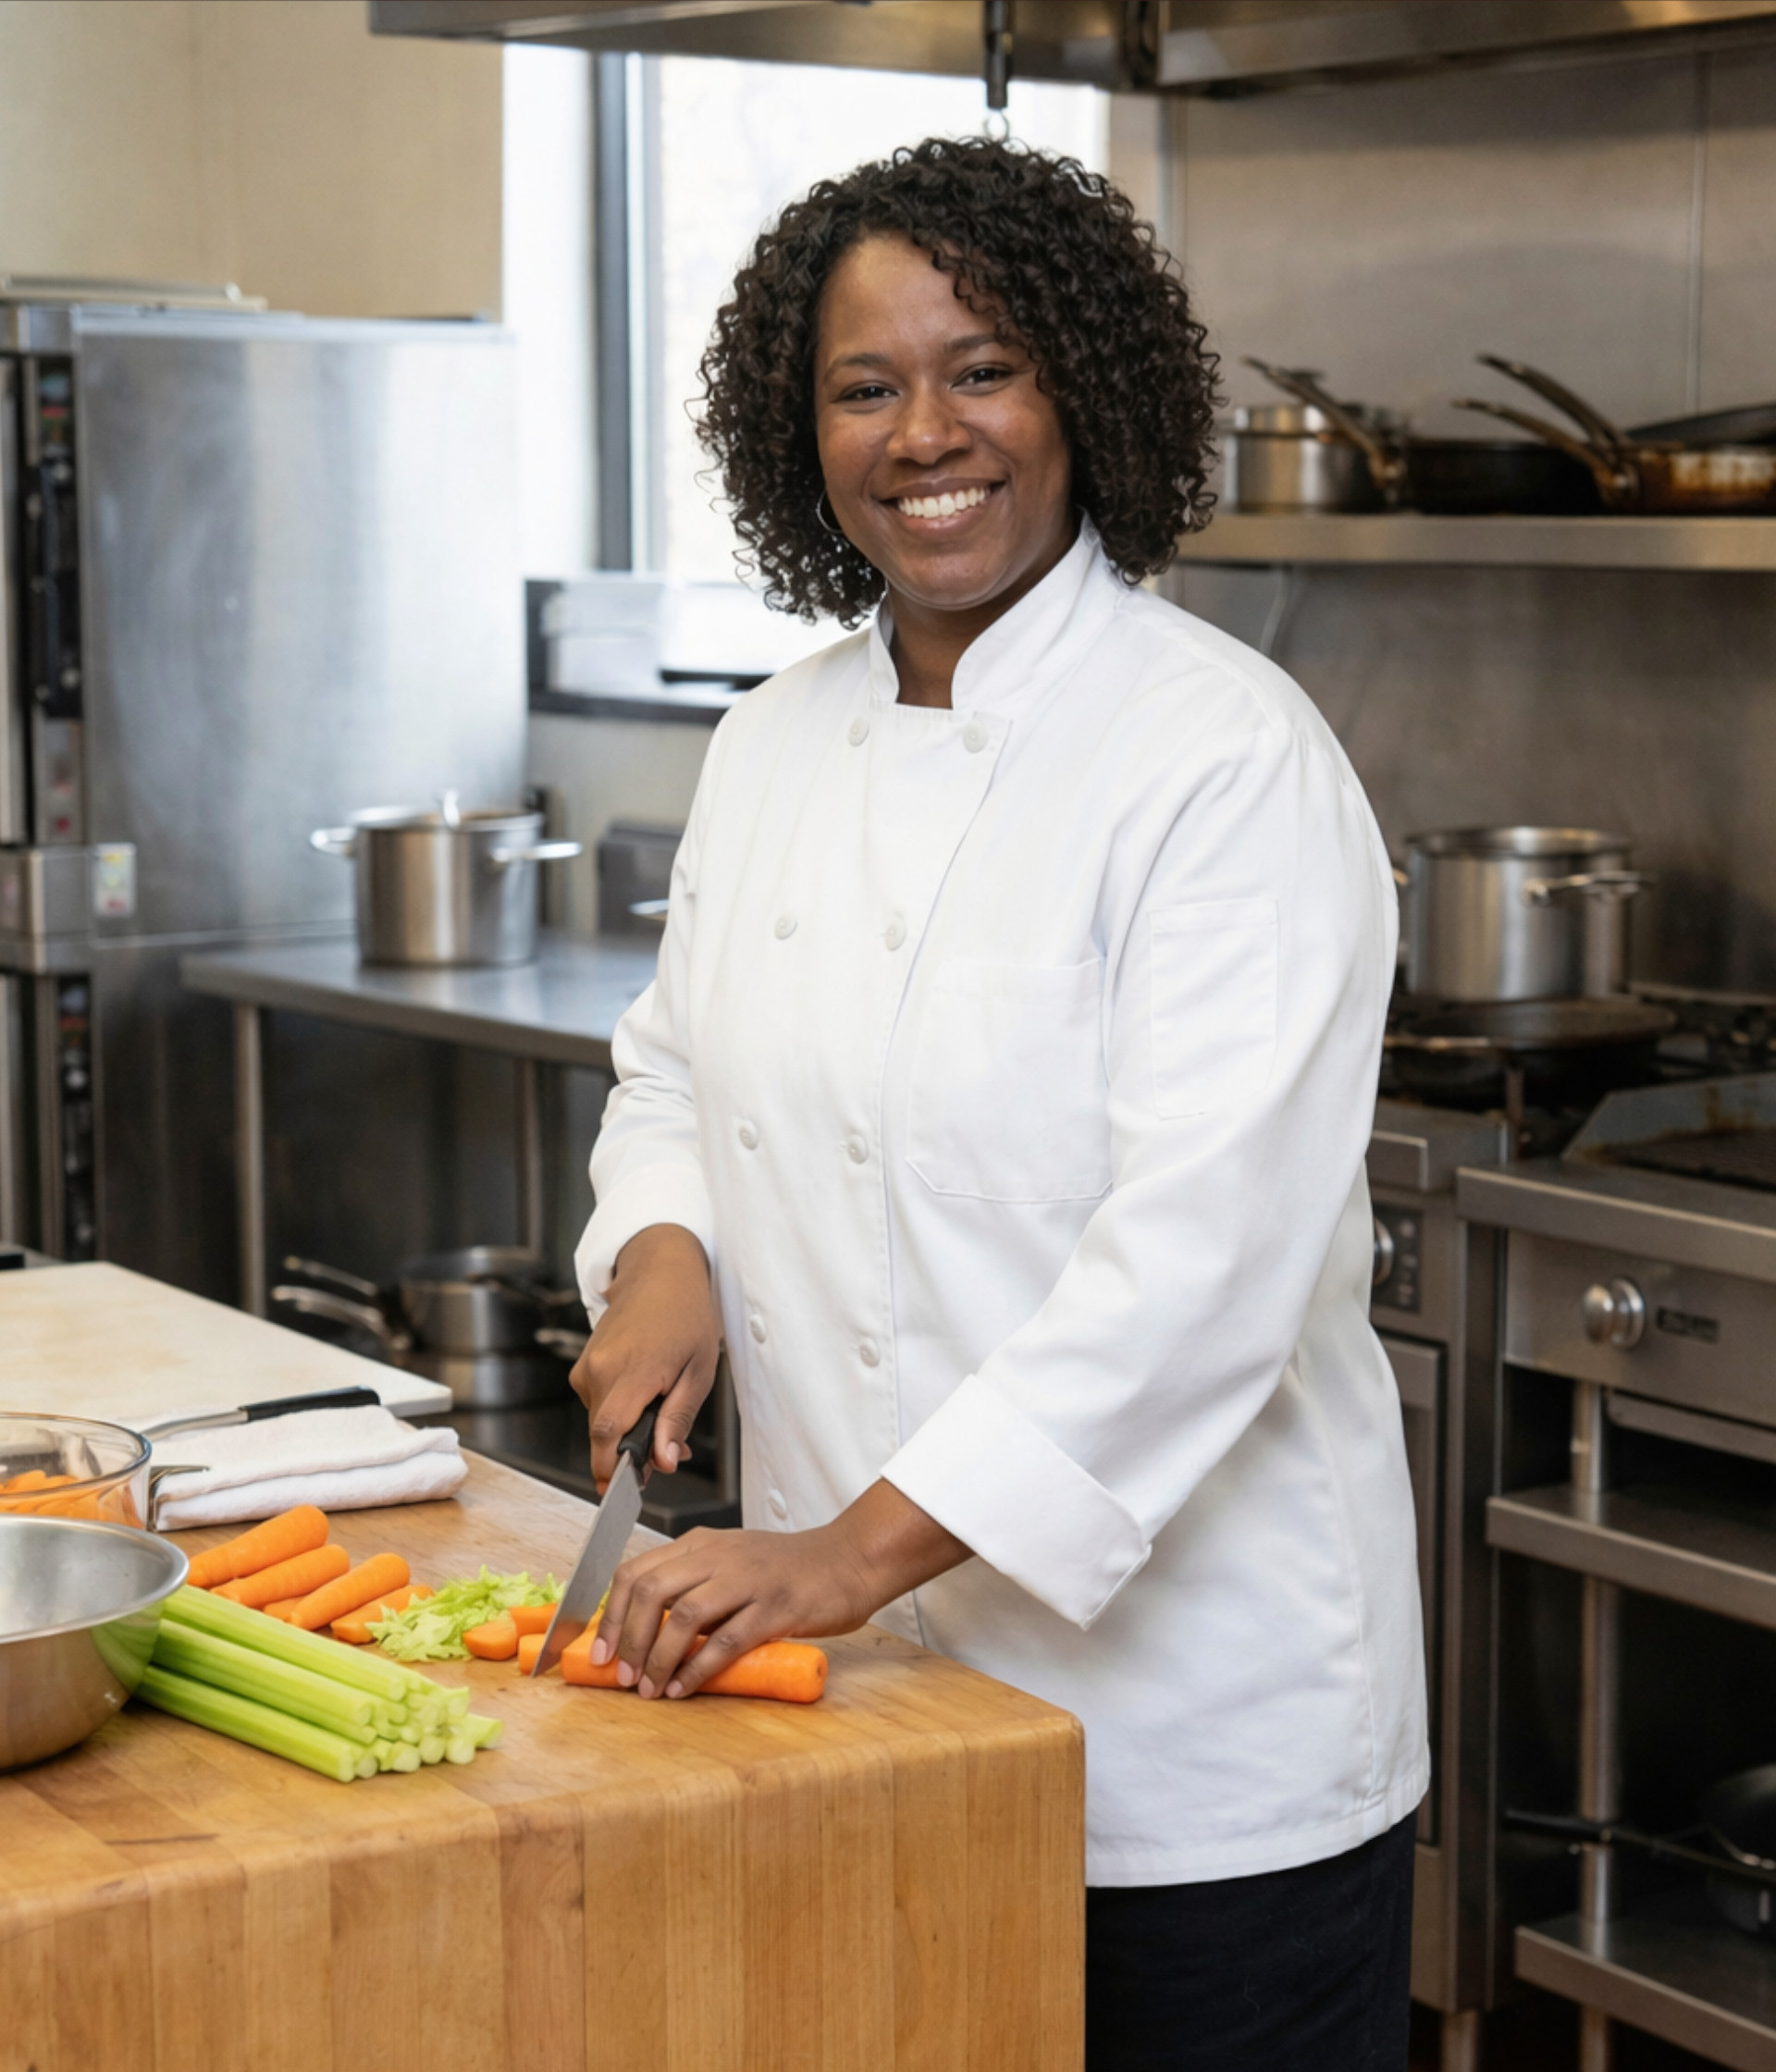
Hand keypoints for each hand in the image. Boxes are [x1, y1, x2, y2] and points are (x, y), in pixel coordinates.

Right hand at [570, 1223, 719, 1488]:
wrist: (659, 1273)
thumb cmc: (686, 1315)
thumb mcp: (699, 1370)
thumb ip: (678, 1420)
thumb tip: (665, 1462)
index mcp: (632, 1370)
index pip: (608, 1432)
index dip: (612, 1468)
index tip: (623, 1490)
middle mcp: (599, 1370)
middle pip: (603, 1434)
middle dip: (630, 1454)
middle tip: (667, 1457)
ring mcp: (587, 1367)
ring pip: (601, 1421)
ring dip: (628, 1433)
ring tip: (664, 1422)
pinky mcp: (584, 1367)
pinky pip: (598, 1404)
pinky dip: (620, 1413)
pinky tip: (646, 1403)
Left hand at [593, 1478, 970, 1697]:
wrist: (848, 1560)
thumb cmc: (789, 1569)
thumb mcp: (733, 1562)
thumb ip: (695, 1585)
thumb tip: (645, 1631)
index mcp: (702, 1544)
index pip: (636, 1571)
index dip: (610, 1614)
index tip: (599, 1652)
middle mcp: (720, 1556)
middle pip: (651, 1591)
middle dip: (627, 1639)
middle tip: (620, 1676)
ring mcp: (749, 1580)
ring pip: (684, 1616)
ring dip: (658, 1657)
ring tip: (649, 1689)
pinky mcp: (777, 1607)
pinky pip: (727, 1640)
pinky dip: (698, 1668)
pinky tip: (684, 1689)